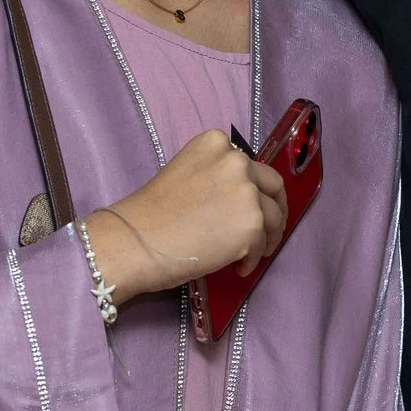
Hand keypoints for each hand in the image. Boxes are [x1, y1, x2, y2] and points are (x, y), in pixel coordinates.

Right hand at [85, 131, 287, 303]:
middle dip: (276, 208)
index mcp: (216, 143)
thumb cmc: (150, 215)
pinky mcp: (251, 224)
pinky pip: (262, 245)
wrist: (134, 241)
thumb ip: (215, 178)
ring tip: (250, 255)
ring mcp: (247, 192)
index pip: (250, 165)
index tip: (250, 204)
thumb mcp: (185, 175)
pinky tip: (237, 267)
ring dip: (266, 238)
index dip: (254, 188)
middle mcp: (237, 161)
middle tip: (270, 229)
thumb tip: (237, 201)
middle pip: (273, 186)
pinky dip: (252, 258)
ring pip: (273, 218)